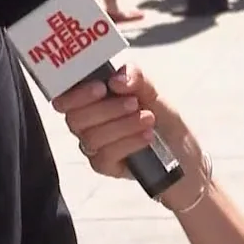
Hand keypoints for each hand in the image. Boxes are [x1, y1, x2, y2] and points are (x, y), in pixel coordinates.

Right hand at [53, 66, 181, 180]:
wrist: (180, 145)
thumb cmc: (159, 114)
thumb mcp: (150, 89)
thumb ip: (133, 77)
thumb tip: (115, 80)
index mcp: (89, 99)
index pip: (64, 98)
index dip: (76, 93)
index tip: (101, 87)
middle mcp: (85, 123)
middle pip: (75, 119)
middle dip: (106, 109)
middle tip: (134, 103)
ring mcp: (93, 146)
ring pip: (91, 137)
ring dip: (122, 125)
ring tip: (148, 119)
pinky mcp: (105, 165)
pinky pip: (106, 156)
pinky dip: (129, 142)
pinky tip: (147, 136)